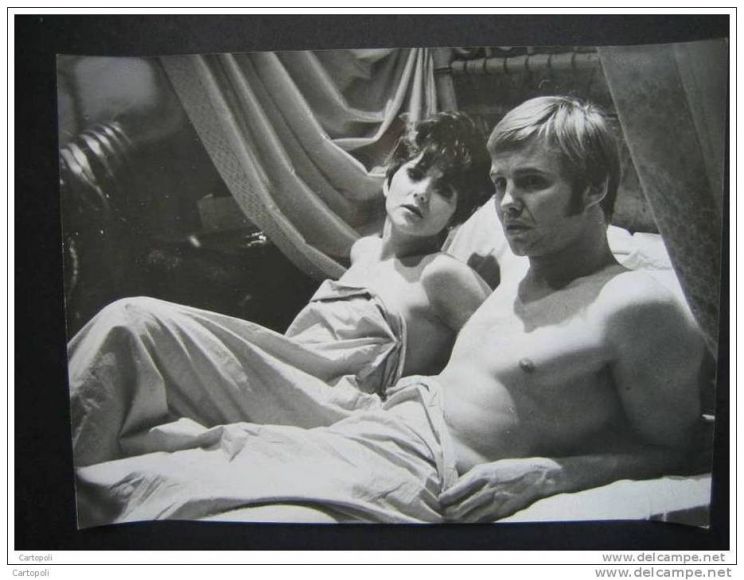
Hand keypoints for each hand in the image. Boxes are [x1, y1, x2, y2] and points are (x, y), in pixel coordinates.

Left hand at [439, 457, 562, 521]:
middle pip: (461, 507)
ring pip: (471, 517)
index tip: (440, 501)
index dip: (445, 499)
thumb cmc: (509, 469)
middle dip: (449, 513)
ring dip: (459, 520)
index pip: (456, 490)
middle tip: (443, 513)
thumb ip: (472, 478)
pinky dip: (474, 522)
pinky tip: (468, 522)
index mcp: (481, 474)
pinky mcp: (503, 512)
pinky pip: (484, 520)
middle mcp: (487, 489)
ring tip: (452, 520)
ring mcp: (495, 502)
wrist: (535, 476)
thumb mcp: (488, 467)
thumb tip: (455, 487)